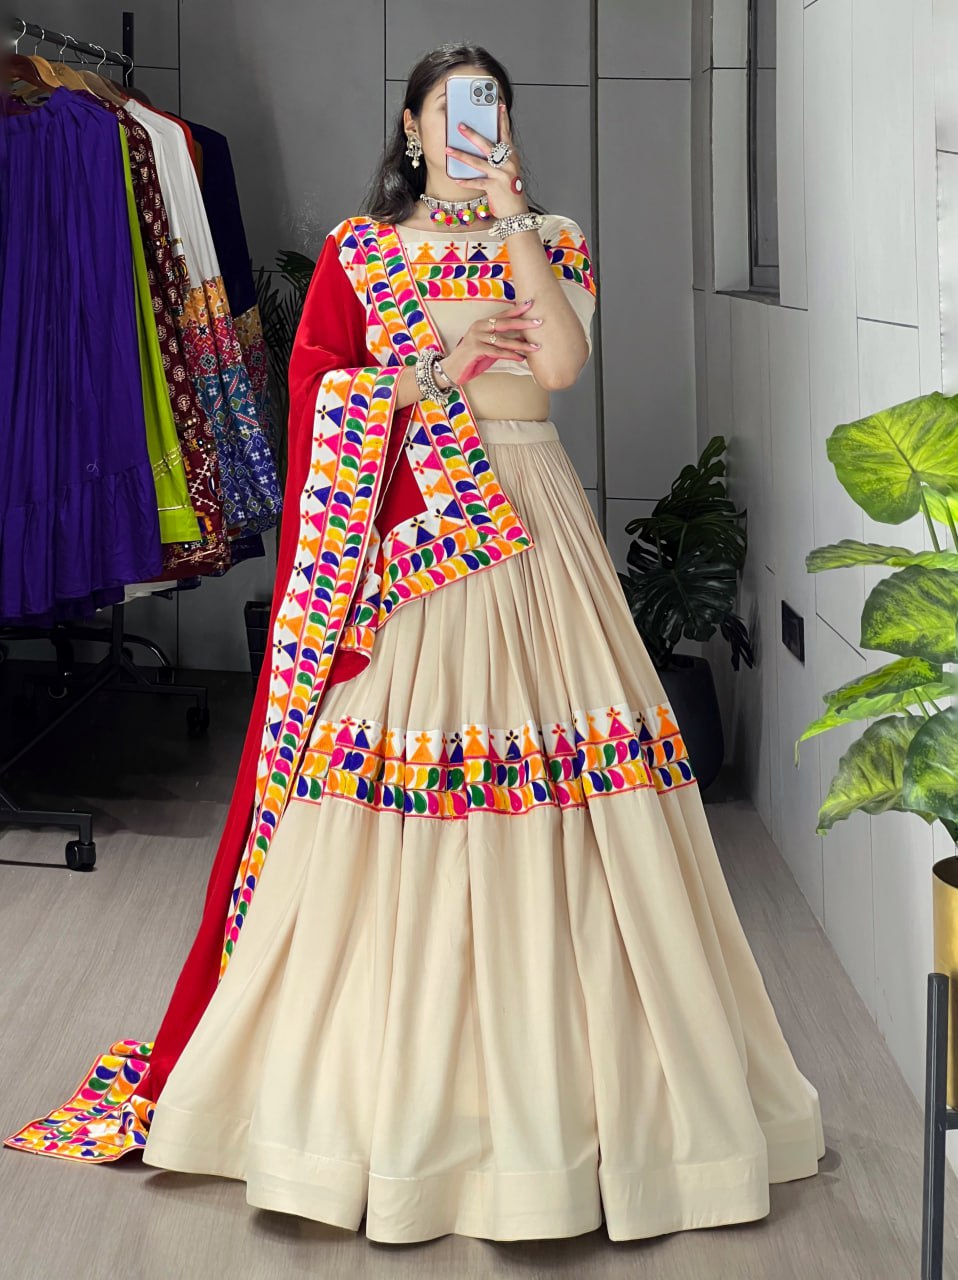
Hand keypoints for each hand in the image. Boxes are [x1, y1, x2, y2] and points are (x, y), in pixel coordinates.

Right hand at [441, 300, 541, 385]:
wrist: (451, 369)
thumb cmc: (471, 358)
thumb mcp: (487, 346)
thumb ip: (500, 341)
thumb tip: (522, 341)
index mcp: (482, 323)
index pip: (503, 314)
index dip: (517, 309)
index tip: (531, 304)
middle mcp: (479, 327)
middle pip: (505, 323)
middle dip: (523, 323)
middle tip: (539, 322)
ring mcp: (476, 337)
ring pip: (503, 340)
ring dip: (521, 344)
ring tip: (535, 347)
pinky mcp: (475, 349)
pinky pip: (497, 352)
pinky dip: (510, 355)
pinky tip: (521, 357)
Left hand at [444, 102, 527, 219]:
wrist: (516, 212)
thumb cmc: (510, 190)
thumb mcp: (509, 169)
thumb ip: (500, 157)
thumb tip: (484, 145)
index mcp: (511, 155)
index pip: (505, 133)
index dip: (502, 119)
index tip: (498, 105)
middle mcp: (507, 162)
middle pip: (487, 145)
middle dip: (472, 134)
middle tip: (460, 126)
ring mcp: (501, 174)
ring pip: (478, 162)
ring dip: (461, 155)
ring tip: (448, 149)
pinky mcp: (494, 187)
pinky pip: (477, 182)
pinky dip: (466, 181)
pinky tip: (456, 179)